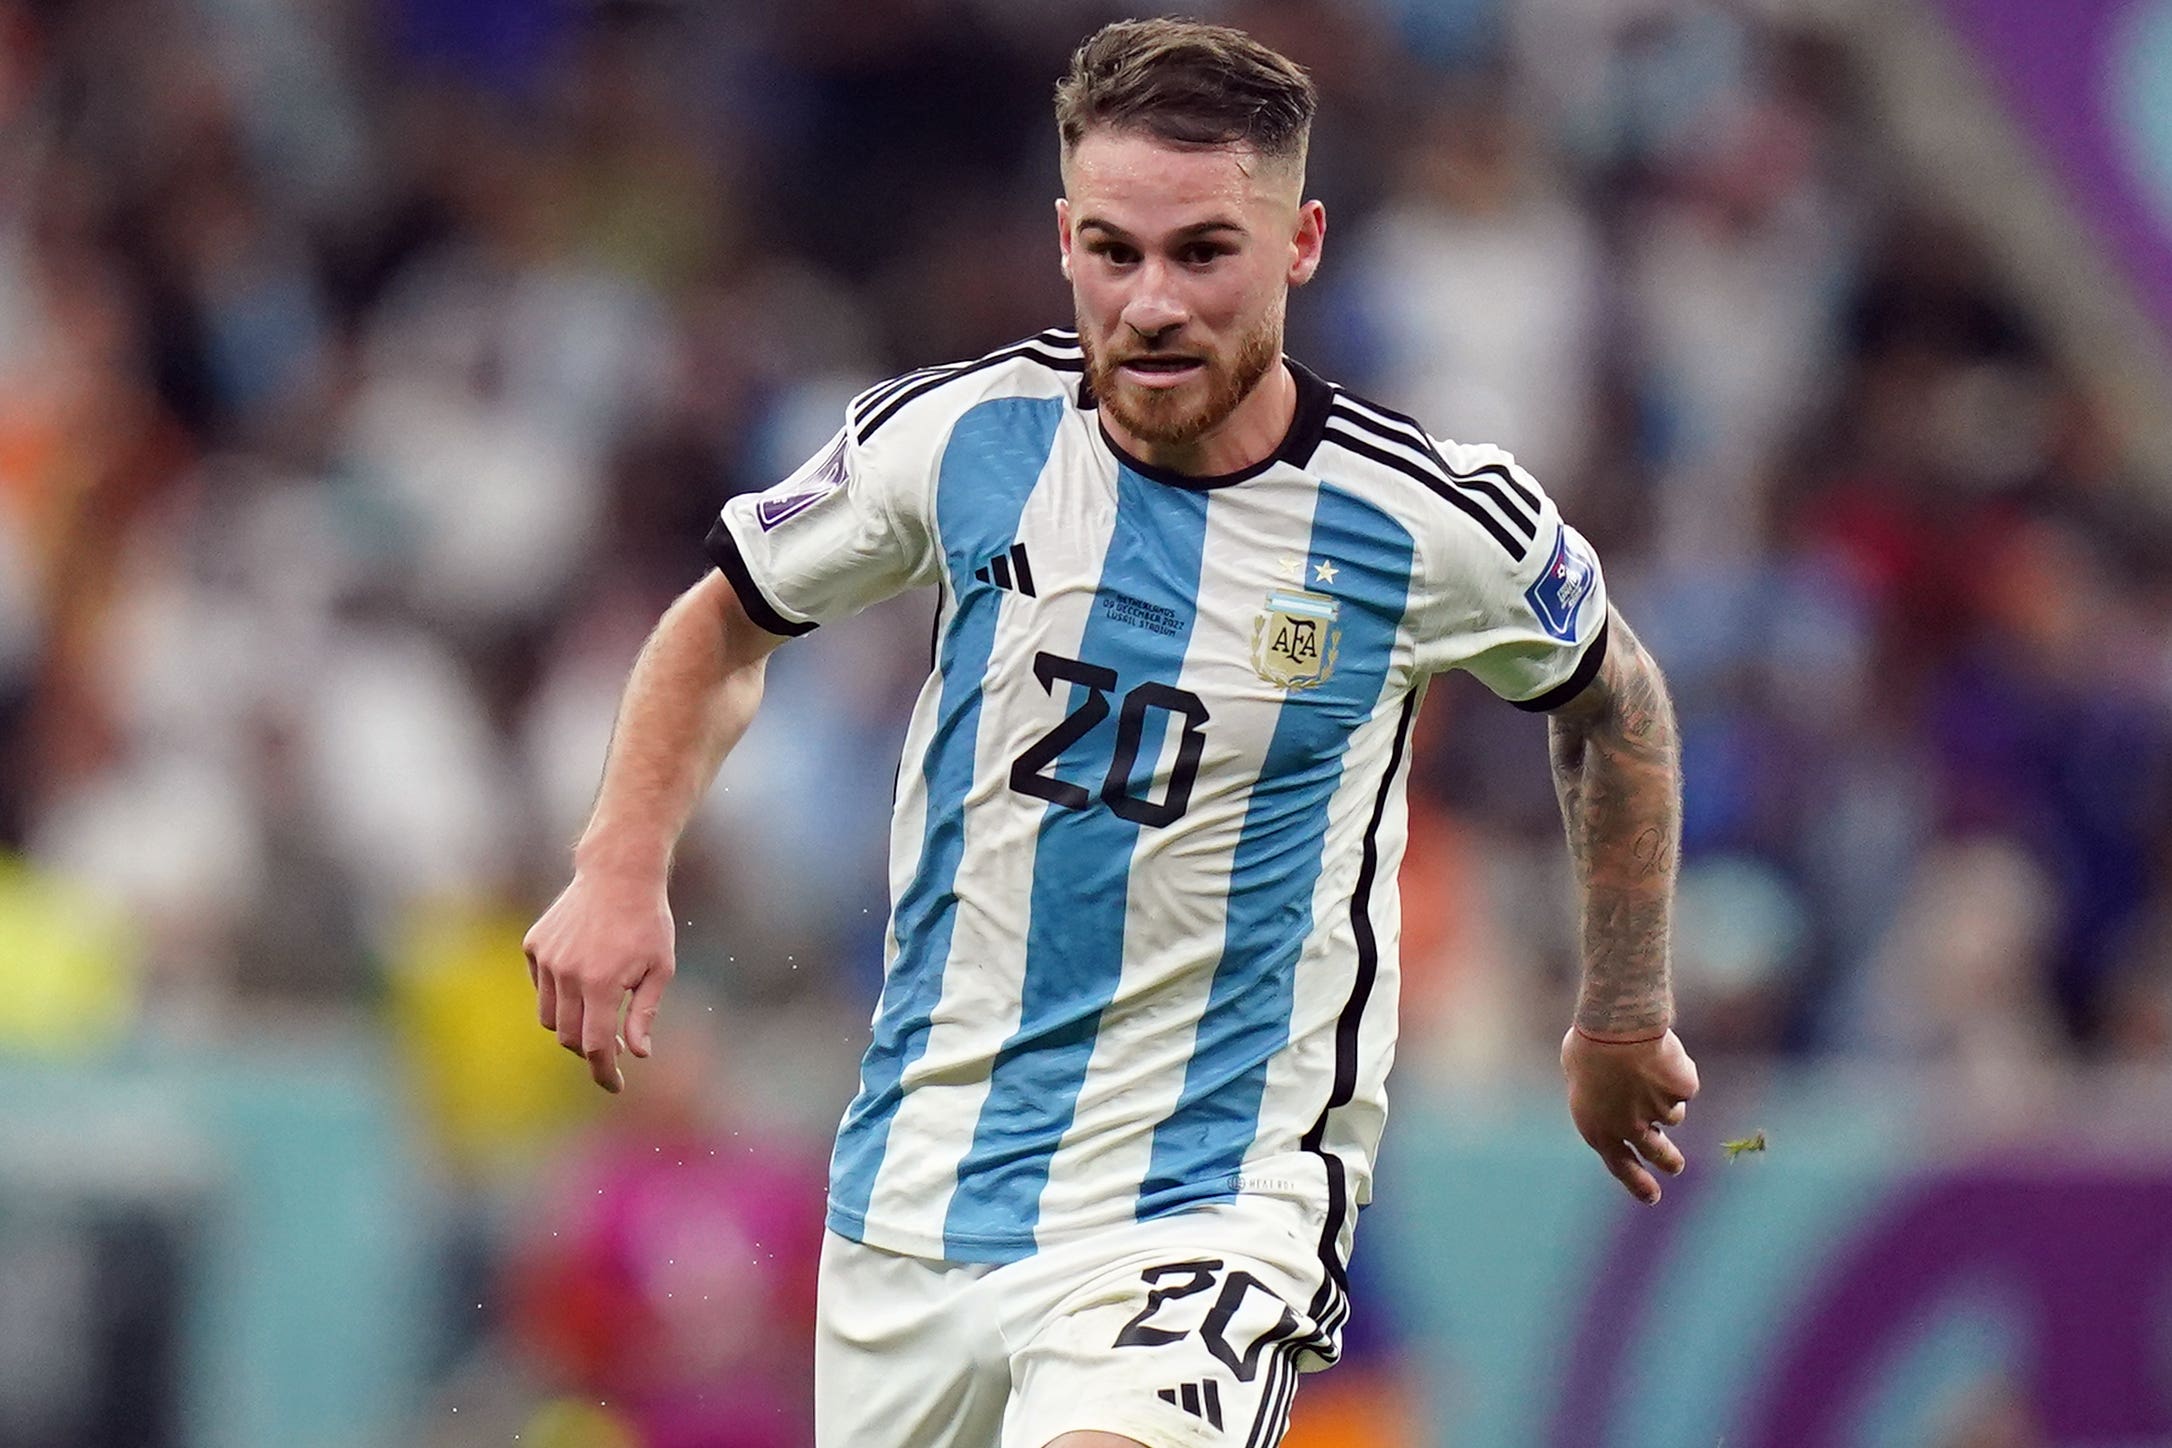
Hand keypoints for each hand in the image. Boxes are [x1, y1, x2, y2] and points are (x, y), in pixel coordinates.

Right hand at [522, 869, 675, 1092]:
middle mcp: (567, 973)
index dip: (604, 1072)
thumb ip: (644, 1014)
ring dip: (571, 1024)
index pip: (595, 1046)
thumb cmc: (648, 922)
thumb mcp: (660, 968)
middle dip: (590, 1050)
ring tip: (599, 1009)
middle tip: (614, 1047)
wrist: (619, 872)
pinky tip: (583, 977)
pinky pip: (541, 987)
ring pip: (549, 1017)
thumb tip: (637, 1054)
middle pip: (568, 1037)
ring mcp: (546, 959)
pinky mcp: (533, 945)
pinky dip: (559, 994)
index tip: (616, 1086)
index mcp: (600, 983)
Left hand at [1559, 1027, 1699, 1204]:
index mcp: (1598, 1129)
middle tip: (1675, 1166)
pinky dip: (1675, 1071)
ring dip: (1666, 1098)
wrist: (1615, 1026)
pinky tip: (1658, 1053)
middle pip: (1659, 1154)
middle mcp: (1630, 1129)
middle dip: (1669, 1162)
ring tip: (1648, 1070)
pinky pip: (1683, 1085)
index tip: (1652, 1198)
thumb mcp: (1580, 1075)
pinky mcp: (1681, 1092)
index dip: (1637, 1184)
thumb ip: (1597, 1095)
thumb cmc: (1589, 1044)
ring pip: (1672, 1112)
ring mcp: (1659, 1112)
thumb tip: (1608, 1096)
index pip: (1620, 1166)